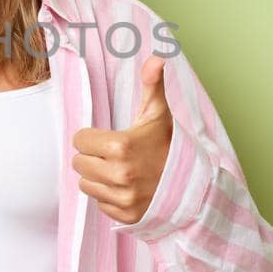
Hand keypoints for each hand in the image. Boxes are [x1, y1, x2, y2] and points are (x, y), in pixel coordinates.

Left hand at [70, 53, 173, 225]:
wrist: (193, 184)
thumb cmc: (168, 144)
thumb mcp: (158, 113)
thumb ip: (152, 83)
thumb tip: (158, 55)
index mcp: (120, 146)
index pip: (79, 141)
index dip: (92, 138)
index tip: (109, 139)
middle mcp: (118, 174)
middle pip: (79, 163)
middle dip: (93, 157)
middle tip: (115, 155)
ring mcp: (122, 198)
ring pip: (85, 184)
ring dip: (98, 178)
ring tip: (120, 171)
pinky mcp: (124, 216)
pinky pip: (99, 204)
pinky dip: (108, 197)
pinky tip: (126, 188)